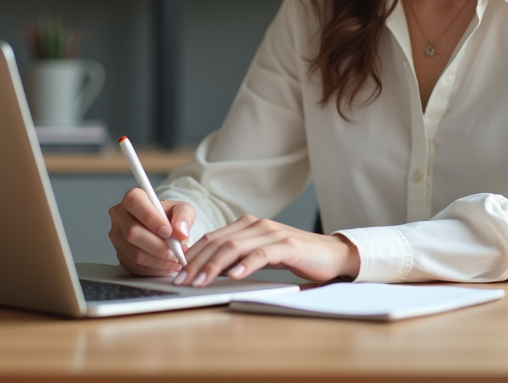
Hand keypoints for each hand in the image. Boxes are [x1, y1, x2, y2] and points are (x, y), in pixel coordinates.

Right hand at [108, 187, 195, 275]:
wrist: (164, 230)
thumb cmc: (170, 216)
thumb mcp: (183, 209)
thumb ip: (184, 216)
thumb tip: (181, 233)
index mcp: (133, 198)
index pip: (134, 203)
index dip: (151, 218)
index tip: (168, 232)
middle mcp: (120, 215)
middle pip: (132, 233)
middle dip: (158, 246)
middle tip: (176, 253)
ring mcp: (117, 236)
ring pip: (134, 253)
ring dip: (158, 261)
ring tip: (175, 261)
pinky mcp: (120, 254)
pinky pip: (134, 266)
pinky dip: (154, 269)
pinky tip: (166, 266)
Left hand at [173, 215, 359, 285]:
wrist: (330, 254)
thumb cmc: (294, 256)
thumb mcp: (260, 254)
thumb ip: (237, 256)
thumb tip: (207, 269)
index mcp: (246, 225)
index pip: (211, 238)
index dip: (192, 255)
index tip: (177, 272)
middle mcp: (256, 225)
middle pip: (218, 242)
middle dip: (196, 263)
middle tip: (182, 280)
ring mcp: (271, 234)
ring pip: (234, 247)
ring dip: (213, 266)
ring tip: (200, 282)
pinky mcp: (286, 246)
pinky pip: (260, 254)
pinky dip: (245, 265)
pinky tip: (234, 276)